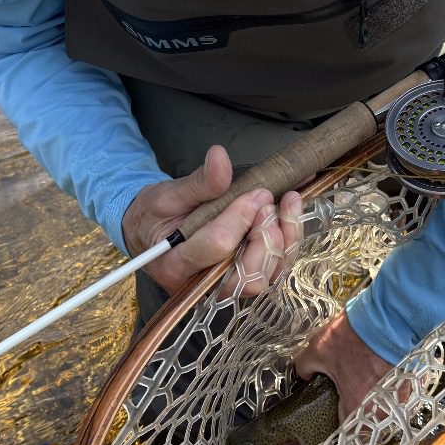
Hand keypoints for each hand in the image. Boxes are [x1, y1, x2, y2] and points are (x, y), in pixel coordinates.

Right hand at [122, 144, 302, 296]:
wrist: (153, 233)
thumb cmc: (156, 215)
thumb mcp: (168, 194)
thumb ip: (198, 182)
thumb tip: (219, 157)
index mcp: (175, 264)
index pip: (218, 245)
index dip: (240, 217)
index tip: (255, 193)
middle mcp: (202, 285)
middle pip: (248, 275)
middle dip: (266, 236)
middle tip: (268, 202)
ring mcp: (226, 286)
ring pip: (267, 276)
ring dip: (285, 239)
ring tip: (287, 202)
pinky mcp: (243, 280)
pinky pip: (274, 269)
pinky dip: (289, 241)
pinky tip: (290, 210)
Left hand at [294, 312, 394, 421]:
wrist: (387, 316)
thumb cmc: (352, 337)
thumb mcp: (318, 349)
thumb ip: (304, 367)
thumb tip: (302, 375)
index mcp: (356, 404)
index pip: (345, 429)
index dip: (336, 424)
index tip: (331, 415)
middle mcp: (380, 406)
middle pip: (367, 423)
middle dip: (358, 415)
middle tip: (348, 401)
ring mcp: (398, 395)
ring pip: (384, 410)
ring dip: (375, 405)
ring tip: (366, 390)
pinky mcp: (409, 382)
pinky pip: (398, 396)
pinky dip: (389, 391)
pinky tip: (381, 379)